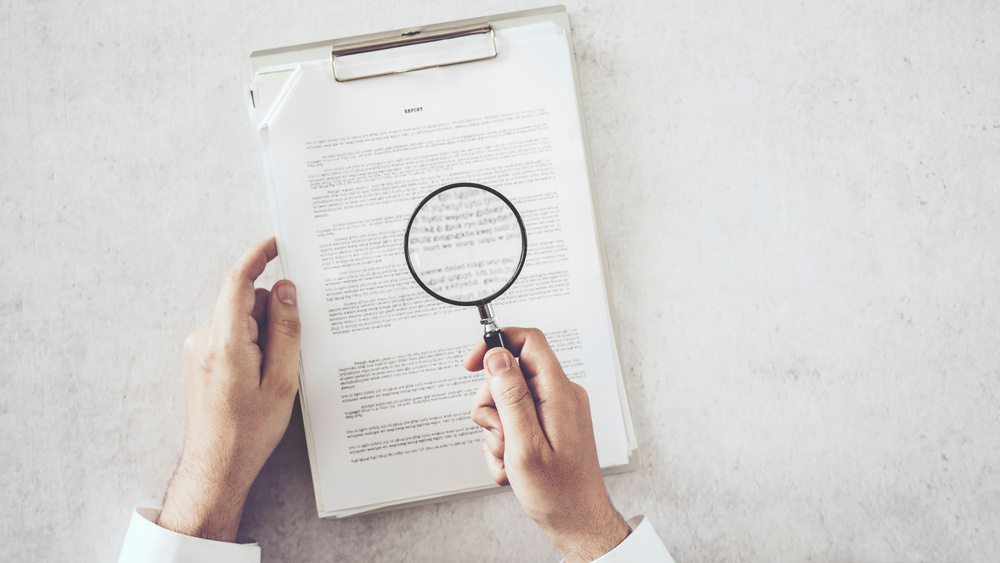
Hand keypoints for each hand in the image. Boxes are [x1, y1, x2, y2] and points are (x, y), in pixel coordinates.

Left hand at [156, 237, 300, 541]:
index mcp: (225, 340)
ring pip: (241, 318)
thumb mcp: (282, 379)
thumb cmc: (250, 430)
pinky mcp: (201, 359)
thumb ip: (286, 329)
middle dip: (273, 313)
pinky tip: (263, 375)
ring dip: (263, 333)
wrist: (217, 465)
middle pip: (245, 301)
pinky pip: (232, 334)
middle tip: (290, 351)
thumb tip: (285, 290)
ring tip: (273, 373)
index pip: (238, 281)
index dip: (259, 256)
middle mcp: (205, 338)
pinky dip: (253, 343)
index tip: (278, 242)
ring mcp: (199, 348)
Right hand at [466, 327, 629, 561]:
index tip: (472, 364)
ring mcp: (554, 411)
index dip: (496, 343)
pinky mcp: (548, 426)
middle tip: (499, 436)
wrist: (577, 522)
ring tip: (508, 458)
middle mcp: (558, 395)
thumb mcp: (524, 444)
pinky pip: (515, 422)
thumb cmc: (558, 492)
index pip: (528, 341)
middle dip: (491, 406)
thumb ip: (510, 396)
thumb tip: (497, 356)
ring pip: (506, 402)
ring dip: (497, 432)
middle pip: (508, 375)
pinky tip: (512, 466)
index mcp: (558, 392)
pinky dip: (506, 444)